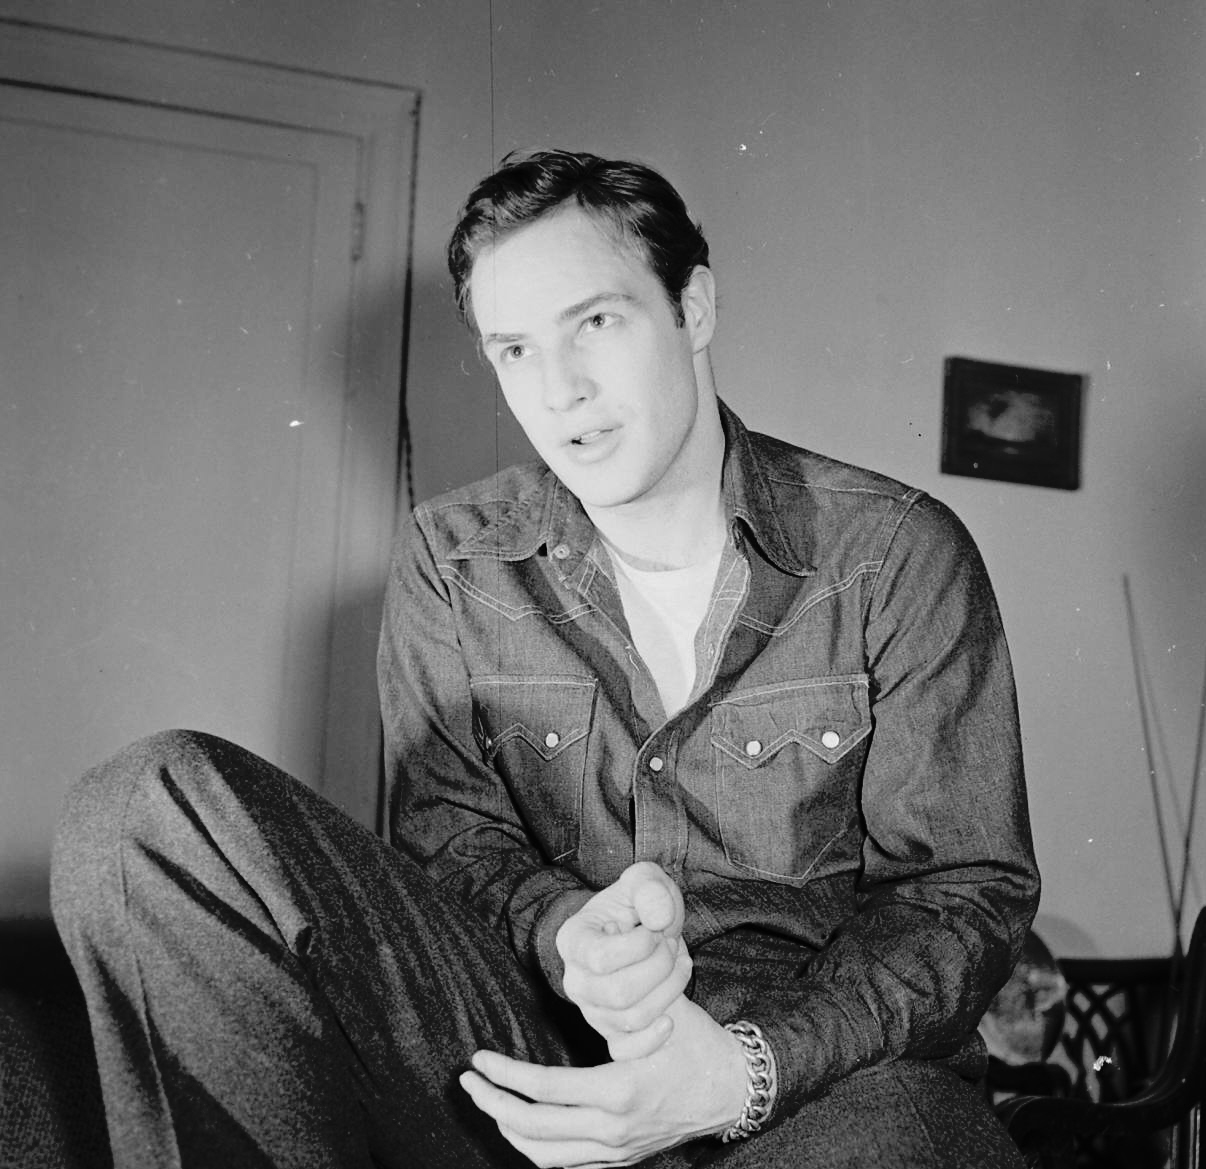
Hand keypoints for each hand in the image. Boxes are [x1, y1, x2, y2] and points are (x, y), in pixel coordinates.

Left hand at [460, 996, 747, 1167]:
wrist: (732, 1087)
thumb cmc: (696, 1041)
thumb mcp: (659, 1012)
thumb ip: (617, 1003)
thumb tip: (574, 980)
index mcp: (619, 1091)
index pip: (544, 1090)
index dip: (504, 1075)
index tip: (479, 1059)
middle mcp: (613, 1129)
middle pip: (534, 1128)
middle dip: (492, 1103)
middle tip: (468, 1081)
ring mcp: (616, 1151)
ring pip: (544, 1156)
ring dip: (508, 1129)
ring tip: (488, 1102)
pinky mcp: (620, 1160)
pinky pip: (566, 1164)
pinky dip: (536, 1148)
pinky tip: (521, 1126)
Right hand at [556, 862, 691, 1058]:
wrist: (642, 931)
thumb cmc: (639, 905)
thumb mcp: (644, 881)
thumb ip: (648, 887)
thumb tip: (657, 919)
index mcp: (573, 942)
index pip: (602, 959)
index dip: (640, 945)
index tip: (656, 928)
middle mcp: (576, 981)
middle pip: (620, 993)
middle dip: (659, 967)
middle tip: (672, 944)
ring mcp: (593, 1011)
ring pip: (633, 1018)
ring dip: (668, 990)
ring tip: (678, 963)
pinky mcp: (612, 1033)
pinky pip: (627, 1051)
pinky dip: (653, 1040)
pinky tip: (672, 1018)